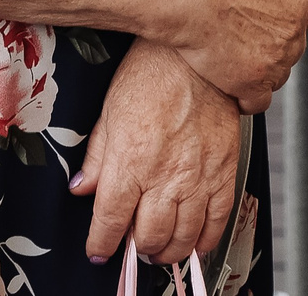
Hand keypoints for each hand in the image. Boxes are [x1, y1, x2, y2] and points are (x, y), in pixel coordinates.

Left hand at [71, 42, 242, 266]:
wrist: (198, 56)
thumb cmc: (153, 73)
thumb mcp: (110, 110)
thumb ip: (97, 156)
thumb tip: (83, 188)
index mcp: (131, 159)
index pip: (111, 218)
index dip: (101, 241)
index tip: (98, 250)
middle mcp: (165, 175)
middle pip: (149, 235)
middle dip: (136, 250)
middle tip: (131, 247)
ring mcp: (198, 178)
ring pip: (183, 236)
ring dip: (168, 252)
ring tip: (158, 250)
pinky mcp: (224, 174)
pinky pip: (218, 221)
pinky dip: (205, 241)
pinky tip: (195, 243)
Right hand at [163, 0, 307, 112]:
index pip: (303, 17)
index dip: (281, 17)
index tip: (263, 18)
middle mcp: (292, 32)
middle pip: (291, 47)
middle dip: (270, 42)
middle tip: (240, 33)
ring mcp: (273, 60)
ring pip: (276, 74)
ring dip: (259, 69)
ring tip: (230, 56)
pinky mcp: (250, 83)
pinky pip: (257, 101)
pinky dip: (245, 98)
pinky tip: (230, 85)